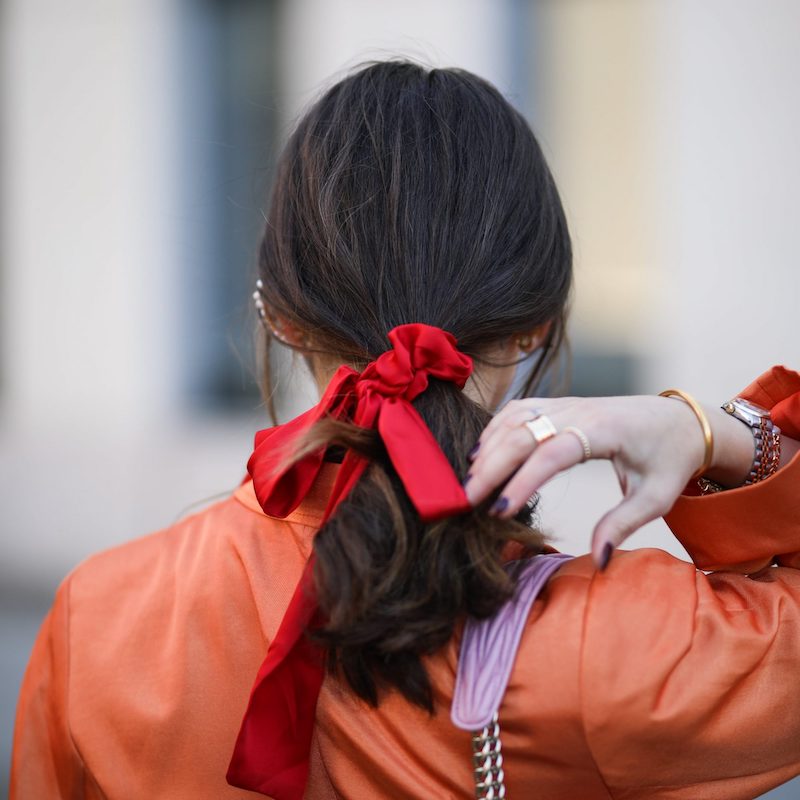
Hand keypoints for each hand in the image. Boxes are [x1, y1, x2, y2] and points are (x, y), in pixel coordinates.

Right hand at [463, 395, 751, 569]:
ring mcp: (566, 404)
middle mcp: (579, 410)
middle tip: (465, 501)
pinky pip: (518, 410)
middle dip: (490, 467)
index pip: (553, 453)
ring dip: (488, 447)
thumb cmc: (669, 459)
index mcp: (605, 430)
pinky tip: (482, 454)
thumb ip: (622, 525)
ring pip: (515, 418)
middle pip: (522, 432)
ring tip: (470, 481)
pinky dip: (495, 429)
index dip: (522, 481)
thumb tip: (596, 562)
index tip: (498, 512)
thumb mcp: (656, 497)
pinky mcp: (559, 405)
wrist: (680, 421)